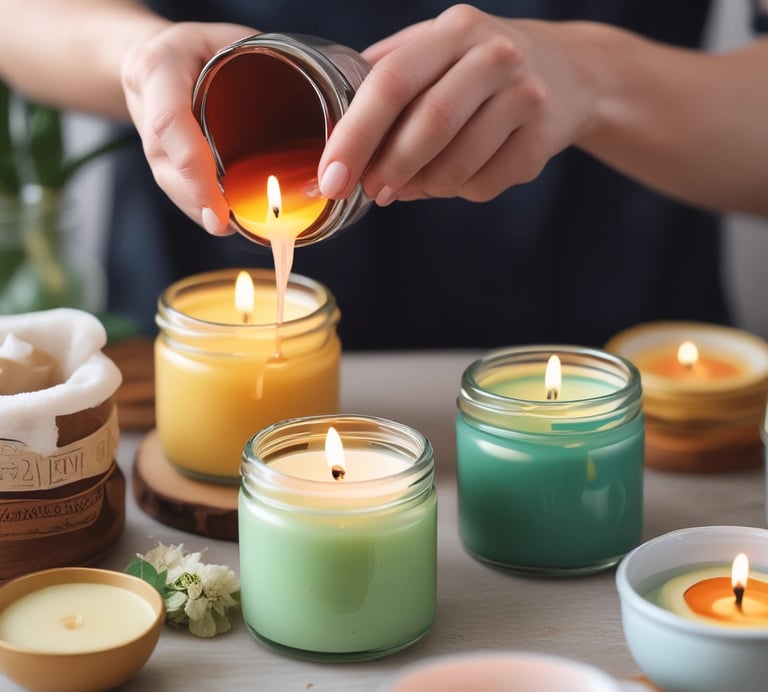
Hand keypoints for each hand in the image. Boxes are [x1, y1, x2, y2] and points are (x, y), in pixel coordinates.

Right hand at [121, 21, 254, 234]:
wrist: (153, 56)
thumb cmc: (203, 46)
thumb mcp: (231, 37)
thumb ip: (262, 64)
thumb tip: (317, 103)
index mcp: (161, 66)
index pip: (169, 122)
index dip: (192, 167)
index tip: (216, 204)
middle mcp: (146, 102)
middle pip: (167, 163)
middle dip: (198, 200)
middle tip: (228, 226)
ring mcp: (147, 134)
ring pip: (168, 181)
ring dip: (199, 209)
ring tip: (231, 228)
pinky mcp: (157, 156)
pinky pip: (174, 185)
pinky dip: (199, 205)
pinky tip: (222, 221)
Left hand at [318, 4, 598, 205]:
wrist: (571, 71)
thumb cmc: (481, 67)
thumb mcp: (437, 48)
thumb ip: (387, 77)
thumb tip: (331, 132)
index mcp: (454, 30)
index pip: (392, 82)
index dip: (355, 135)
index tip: (332, 177)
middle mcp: (495, 56)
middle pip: (430, 124)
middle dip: (389, 169)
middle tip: (370, 192)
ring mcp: (526, 97)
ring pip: (458, 165)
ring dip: (424, 187)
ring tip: (410, 184)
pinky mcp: (543, 139)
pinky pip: (485, 184)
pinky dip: (459, 191)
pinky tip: (457, 177)